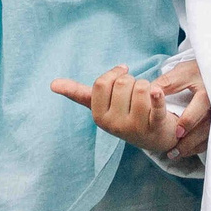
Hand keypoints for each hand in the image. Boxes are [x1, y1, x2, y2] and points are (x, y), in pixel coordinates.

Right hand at [50, 65, 182, 154]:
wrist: (154, 137)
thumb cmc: (126, 114)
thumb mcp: (102, 106)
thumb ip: (79, 94)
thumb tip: (52, 84)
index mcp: (99, 117)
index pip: (102, 83)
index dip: (114, 74)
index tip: (123, 73)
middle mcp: (115, 125)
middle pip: (123, 83)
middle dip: (132, 80)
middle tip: (136, 91)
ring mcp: (136, 127)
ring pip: (141, 88)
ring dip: (147, 86)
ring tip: (149, 96)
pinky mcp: (157, 127)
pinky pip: (157, 107)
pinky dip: (158, 98)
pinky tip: (157, 92)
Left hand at [161, 61, 210, 158]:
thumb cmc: (198, 71)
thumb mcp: (183, 72)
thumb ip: (168, 82)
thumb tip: (151, 93)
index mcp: (207, 92)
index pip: (200, 108)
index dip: (188, 121)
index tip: (177, 132)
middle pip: (206, 128)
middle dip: (190, 141)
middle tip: (173, 150)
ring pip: (208, 136)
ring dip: (192, 146)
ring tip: (175, 154)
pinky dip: (198, 146)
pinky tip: (186, 152)